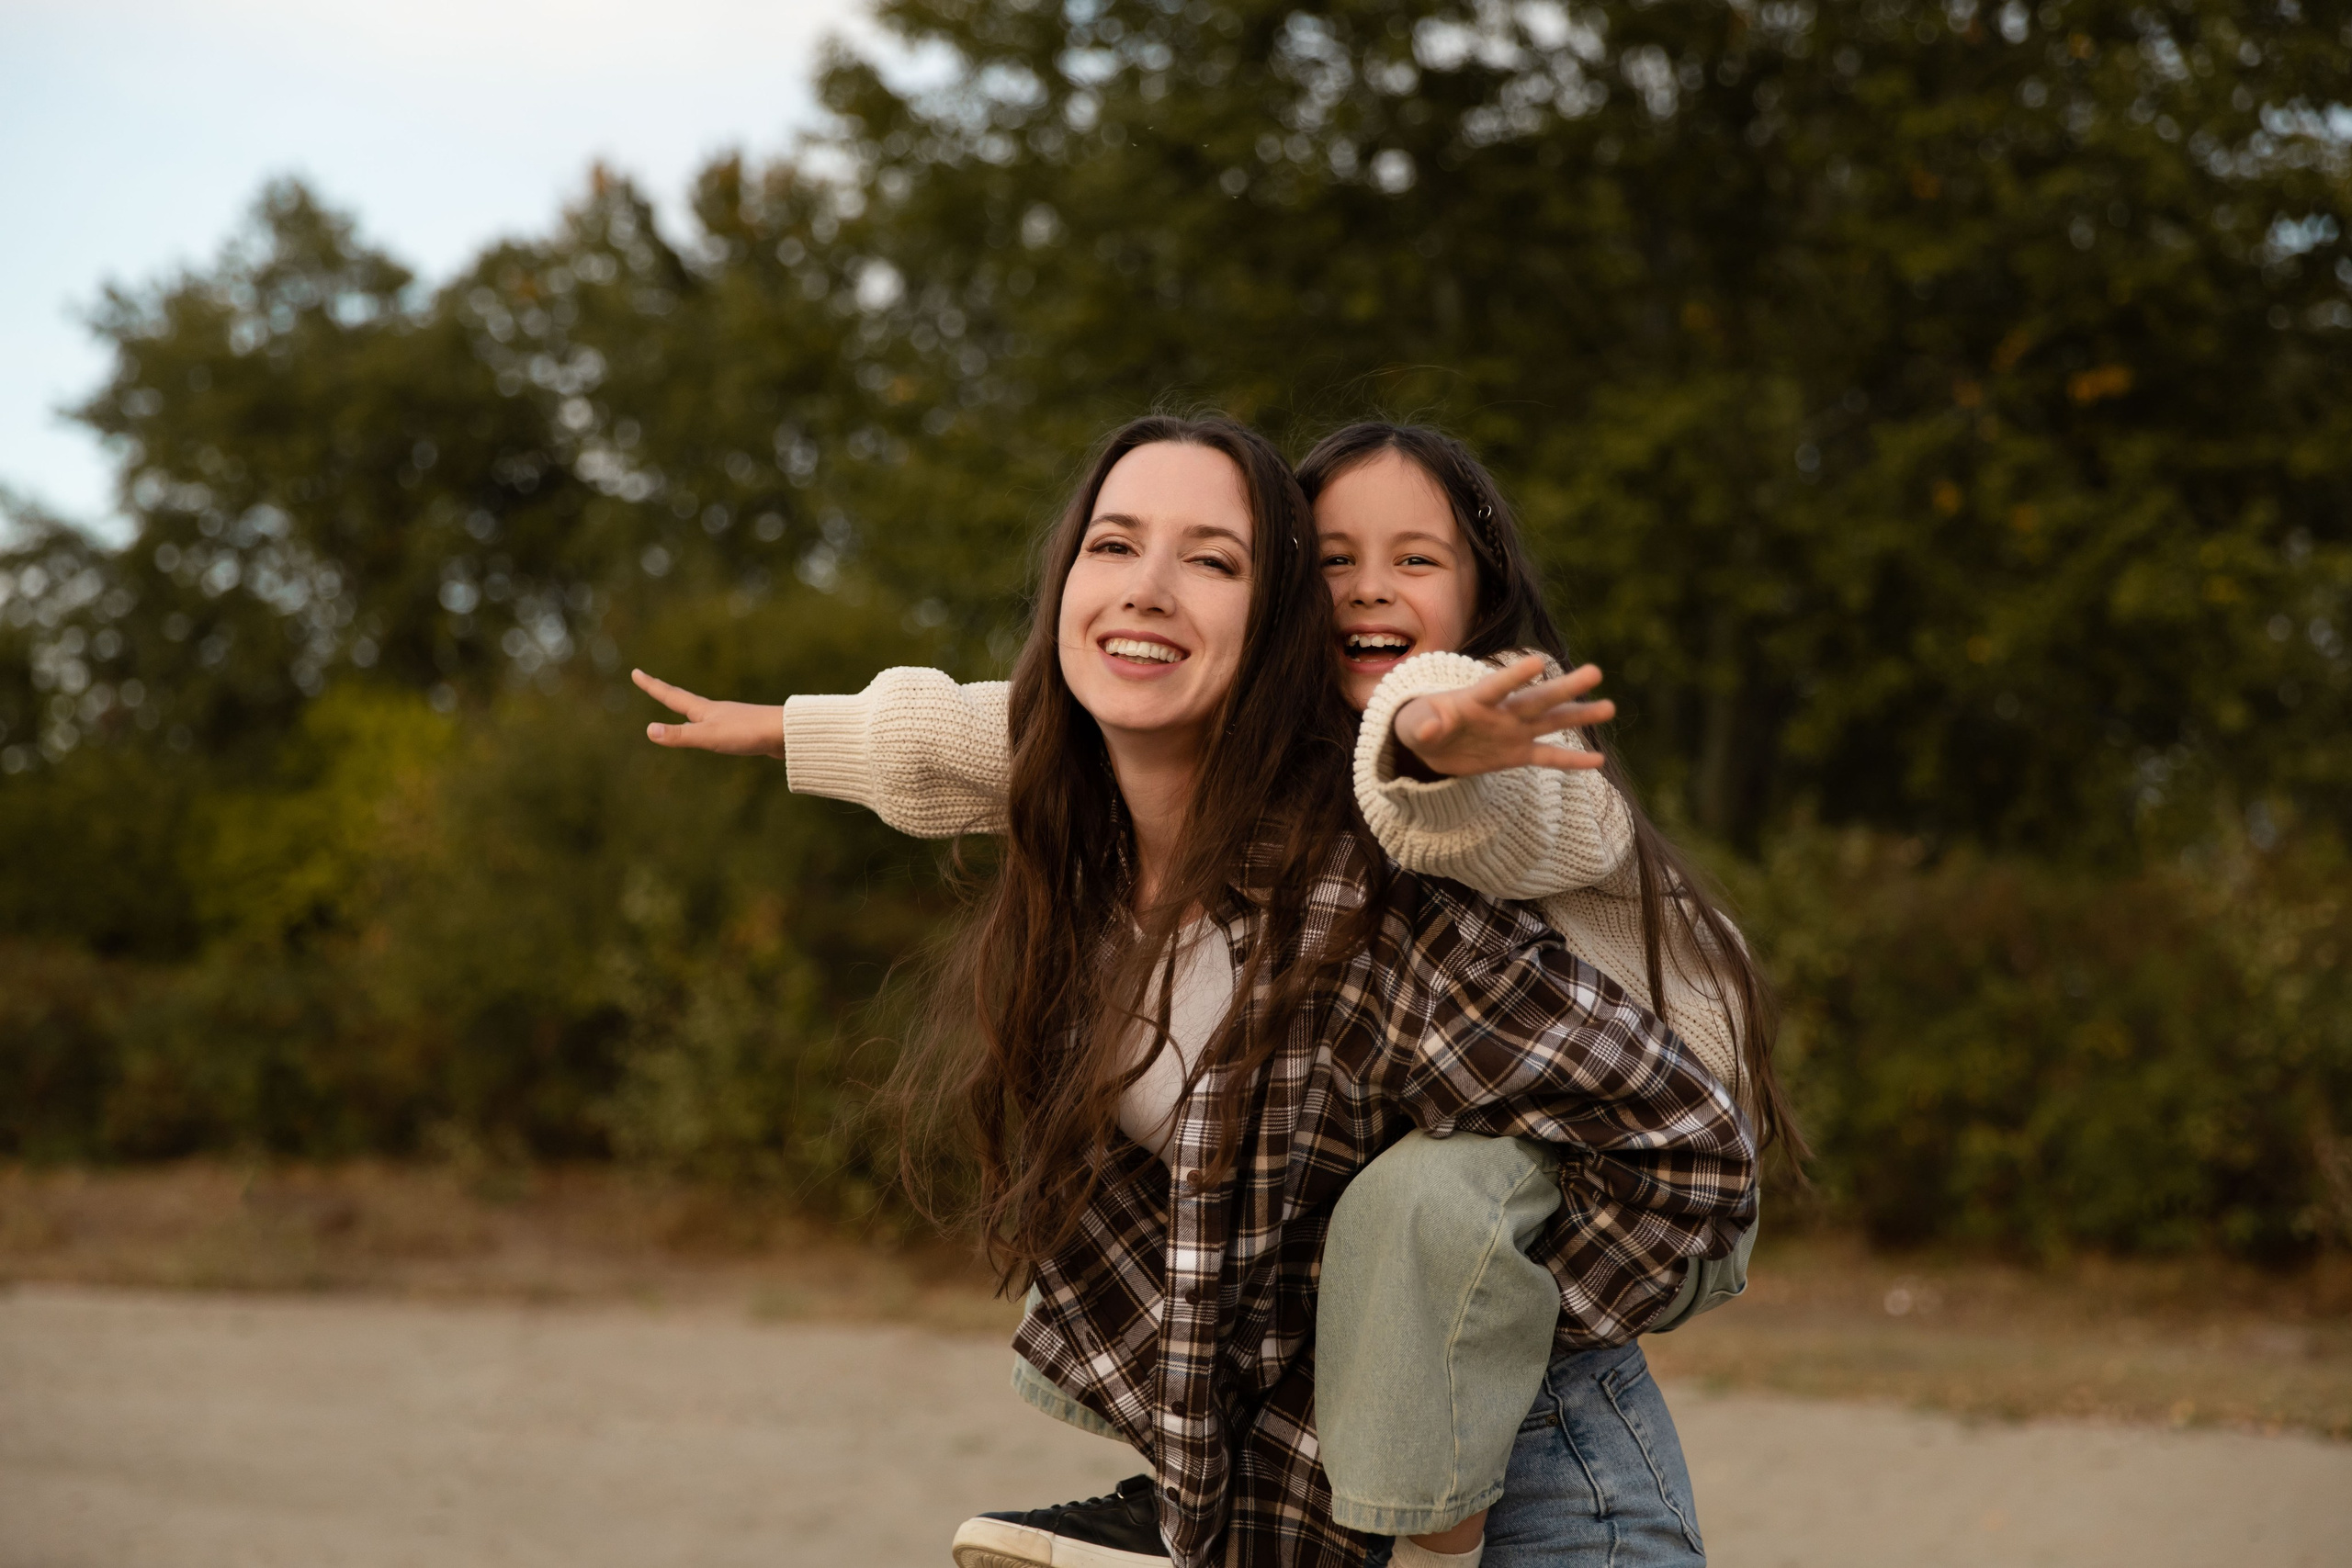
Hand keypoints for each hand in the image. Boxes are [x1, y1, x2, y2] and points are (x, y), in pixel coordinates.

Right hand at [632, 669, 787, 757]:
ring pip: (705, 713)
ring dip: (689, 709)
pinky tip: (722, 731)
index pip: (671, 696)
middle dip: (666, 693)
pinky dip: (710, 725)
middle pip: (685, 700)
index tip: (635, 672)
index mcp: (705, 711)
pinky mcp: (747, 730)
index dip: (651, 686)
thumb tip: (649, 730)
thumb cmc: (749, 733)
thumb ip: (681, 736)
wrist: (790, 732)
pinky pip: (722, 726)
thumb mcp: (709, 737)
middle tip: (652, 684)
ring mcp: (733, 719)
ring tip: (685, 707)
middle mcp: (717, 711)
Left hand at [1393, 656, 1614, 777]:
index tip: (1539, 662)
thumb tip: (1430, 731)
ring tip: (1609, 708)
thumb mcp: (1414, 724)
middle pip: (1537, 699)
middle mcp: (1502, 712)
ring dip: (1579, 716)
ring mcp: (1513, 732)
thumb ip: (1425, 725)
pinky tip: (1599, 761)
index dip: (1515, 675)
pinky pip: (1548, 757)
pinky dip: (1571, 761)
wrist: (1428, 744)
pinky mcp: (1516, 754)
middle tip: (1595, 672)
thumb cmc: (1418, 723)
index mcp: (1476, 699)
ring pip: (1551, 722)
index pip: (1498, 685)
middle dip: (1564, 688)